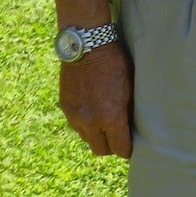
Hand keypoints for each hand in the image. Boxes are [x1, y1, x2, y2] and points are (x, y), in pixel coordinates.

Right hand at [58, 42, 133, 157]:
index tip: (130, 146)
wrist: (87, 46)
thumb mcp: (130, 89)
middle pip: (101, 150)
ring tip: (104, 123)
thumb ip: (128, 112)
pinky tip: (92, 111)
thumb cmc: (115, 64)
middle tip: (118, 138)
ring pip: (87, 138)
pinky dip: (85, 123)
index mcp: (111, 118)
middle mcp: (90, 121)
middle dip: (111, 147)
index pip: (120, 149)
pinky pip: (76, 125)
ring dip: (96, 135)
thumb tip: (130, 128)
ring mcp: (75, 116)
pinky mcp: (65, 108)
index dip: (127, 150)